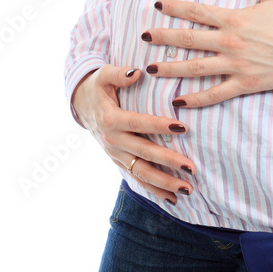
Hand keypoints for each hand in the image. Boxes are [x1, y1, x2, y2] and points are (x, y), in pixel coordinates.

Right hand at [71, 65, 194, 204]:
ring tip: (187, 189)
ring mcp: (115, 155)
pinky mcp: (119, 162)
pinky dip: (154, 190)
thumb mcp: (103, 75)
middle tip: (191, 168)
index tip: (182, 128)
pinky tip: (173, 199)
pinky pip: (136, 179)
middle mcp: (113, 140)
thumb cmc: (97, 86)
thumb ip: (119, 74)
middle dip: (168, 162)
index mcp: (110, 119)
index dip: (159, 126)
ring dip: (164, 183)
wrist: (81, 105)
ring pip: (141, 173)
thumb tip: (137, 72)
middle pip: (143, 153)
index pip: (138, 123)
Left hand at [142, 0, 272, 108]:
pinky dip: (196, 99)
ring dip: (171, 69)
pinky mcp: (245, 83)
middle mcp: (230, 41)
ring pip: (196, 68)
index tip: (158, 6)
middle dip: (163, 38)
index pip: (197, 11)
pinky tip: (179, 101)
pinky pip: (215, 94)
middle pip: (189, 40)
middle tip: (143, 37)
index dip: (176, 7)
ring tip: (151, 69)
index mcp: (234, 18)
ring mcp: (236, 65)